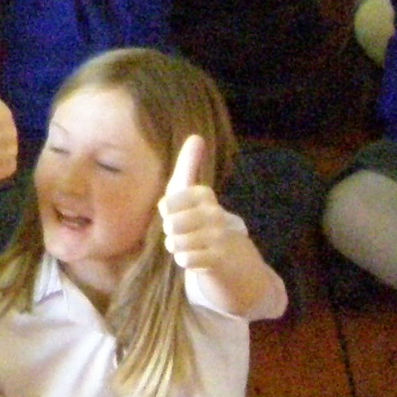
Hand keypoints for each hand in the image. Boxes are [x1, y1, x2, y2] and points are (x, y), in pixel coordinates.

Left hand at [158, 136, 242, 275]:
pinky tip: (195, 257)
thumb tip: (197, 136)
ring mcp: (219, 238)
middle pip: (170, 225)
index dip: (167, 212)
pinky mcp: (219, 259)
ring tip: (187, 244)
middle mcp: (215, 213)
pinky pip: (185, 260)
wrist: (230, 255)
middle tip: (182, 231)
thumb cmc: (198, 216)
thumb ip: (189, 164)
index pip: (167, 204)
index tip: (176, 212)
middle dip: (170, 232)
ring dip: (176, 246)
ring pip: (176, 243)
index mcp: (204, 195)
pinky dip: (184, 260)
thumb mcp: (190, 190)